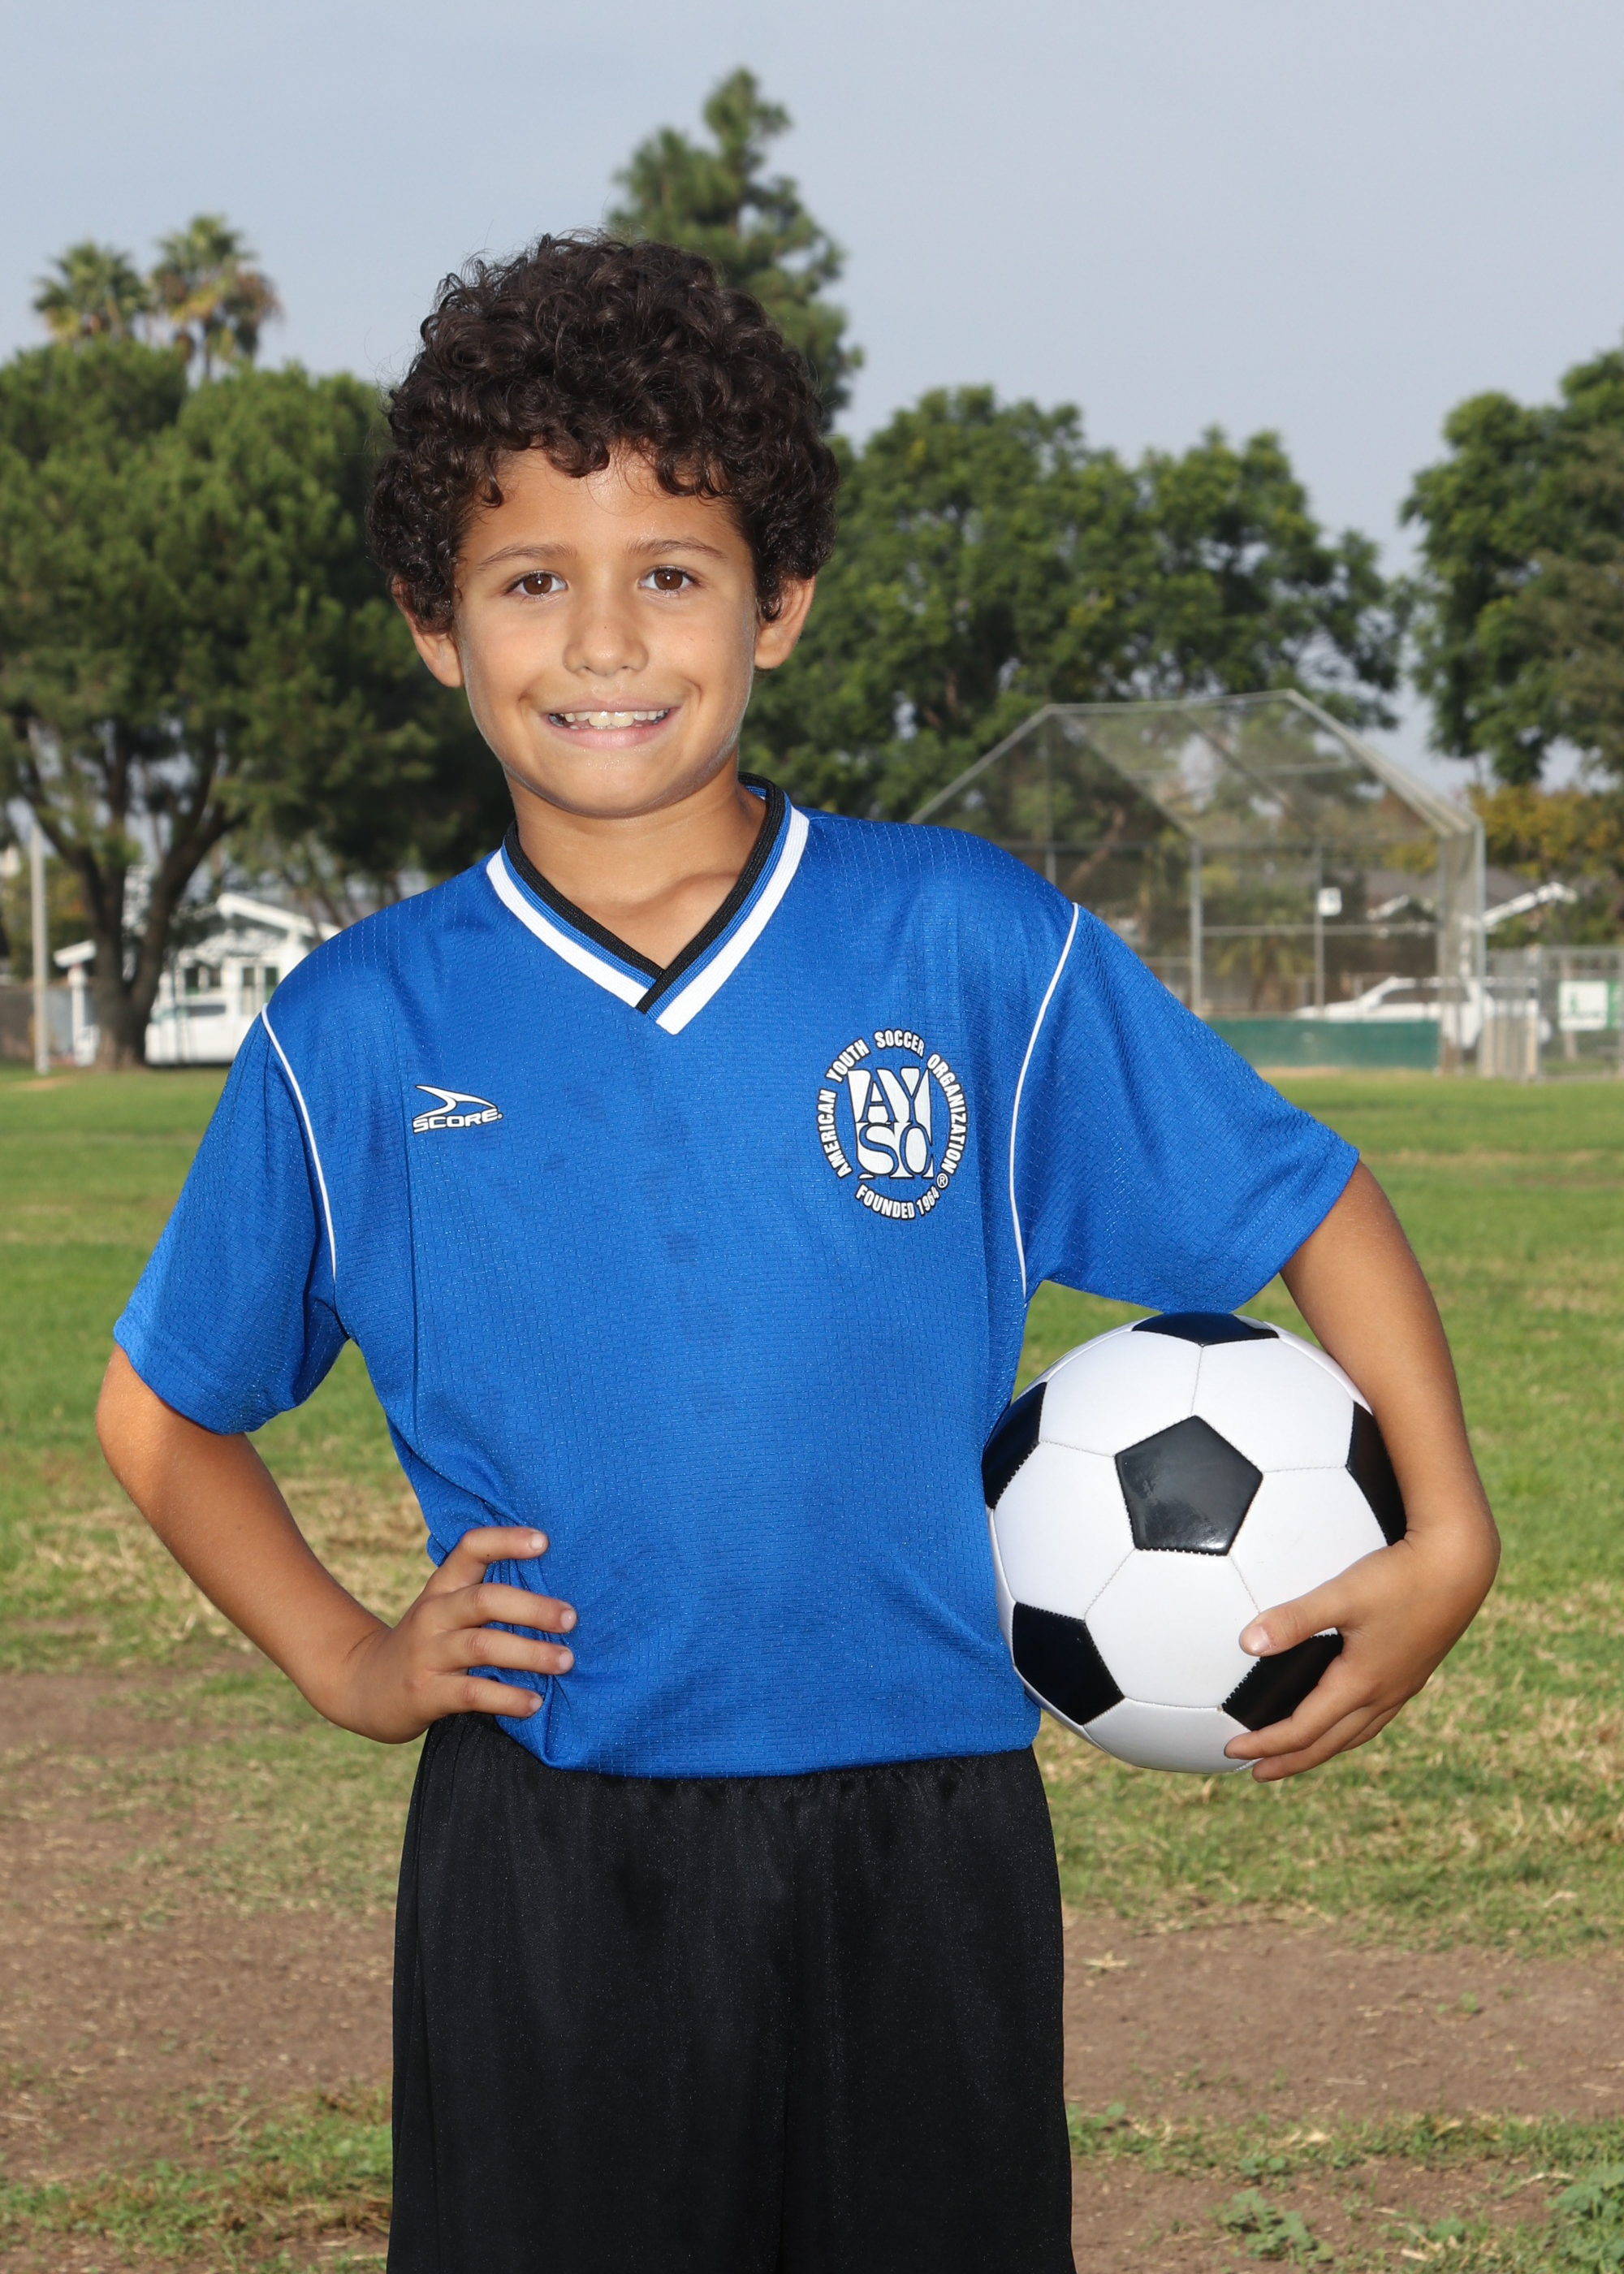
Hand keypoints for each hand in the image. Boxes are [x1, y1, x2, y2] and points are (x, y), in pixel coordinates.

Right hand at [325, 1527, 575, 1743]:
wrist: (364, 1687)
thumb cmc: (426, 1643)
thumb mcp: (444, 1609)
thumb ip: (485, 1595)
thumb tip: (557, 1591)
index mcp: (442, 1587)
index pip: (470, 1548)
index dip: (505, 1540)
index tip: (544, 1541)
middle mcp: (433, 1614)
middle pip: (484, 1599)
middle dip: (532, 1608)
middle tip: (571, 1618)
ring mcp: (427, 1653)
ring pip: (482, 1646)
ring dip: (530, 1654)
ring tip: (566, 1661)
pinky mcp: (426, 1693)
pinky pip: (472, 1693)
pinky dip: (507, 1697)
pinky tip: (534, 1703)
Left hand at [1222, 1523, 1493, 1781]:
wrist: (1461, 1566)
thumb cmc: (1400, 1577)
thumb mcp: (1342, 1594)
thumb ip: (1294, 1618)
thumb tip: (1247, 1642)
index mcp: (1361, 1683)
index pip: (1304, 1729)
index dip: (1267, 1744)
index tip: (1233, 1750)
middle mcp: (1383, 1694)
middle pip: (1329, 1743)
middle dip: (1291, 1760)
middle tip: (1258, 1773)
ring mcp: (1402, 1686)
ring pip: (1355, 1734)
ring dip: (1321, 1749)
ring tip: (1296, 1755)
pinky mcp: (1413, 1672)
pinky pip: (1374, 1717)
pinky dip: (1348, 1729)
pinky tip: (1342, 1716)